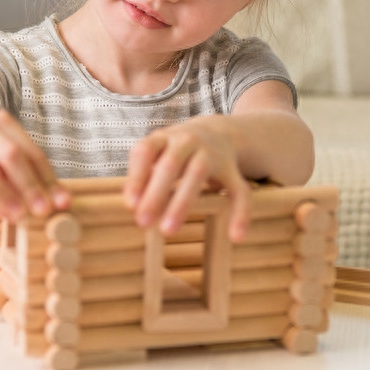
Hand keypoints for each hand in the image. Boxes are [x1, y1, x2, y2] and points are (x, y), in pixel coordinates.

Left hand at [123, 117, 251, 241]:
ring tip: (168, 231)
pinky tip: (236, 237)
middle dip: (156, 194)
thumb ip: (143, 175)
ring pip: (198, 174)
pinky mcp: (233, 170)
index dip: (137, 177)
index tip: (130, 205)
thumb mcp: (157, 154)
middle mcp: (188, 141)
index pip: (146, 151)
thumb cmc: (177, 151)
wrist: (218, 132)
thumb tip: (131, 204)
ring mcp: (212, 154)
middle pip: (170, 164)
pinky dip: (240, 213)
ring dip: (182, 203)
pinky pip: (239, 191)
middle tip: (142, 222)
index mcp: (165, 137)